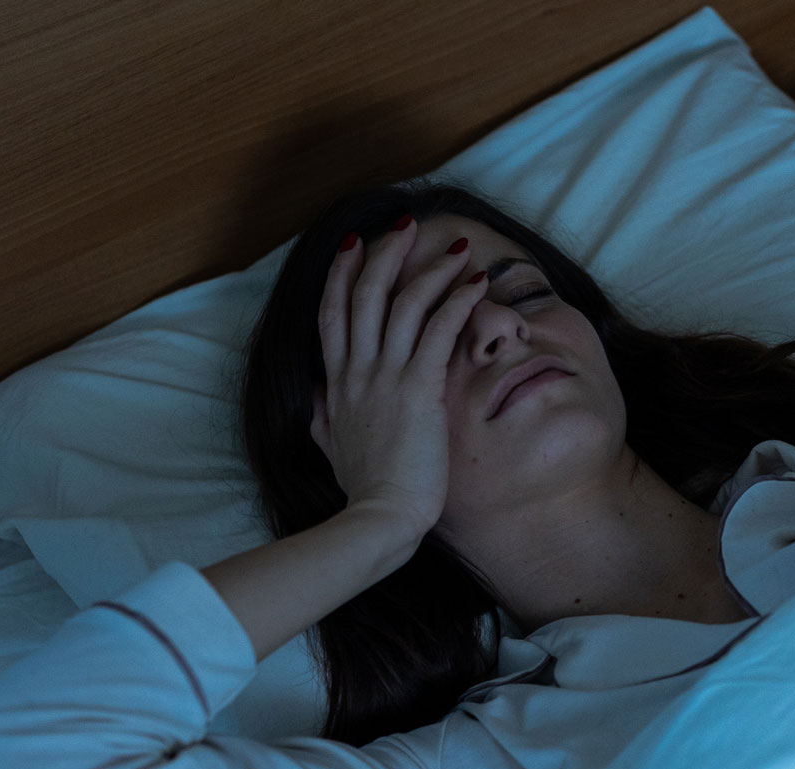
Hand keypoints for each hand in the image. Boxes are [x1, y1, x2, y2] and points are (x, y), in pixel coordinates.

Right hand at [308, 216, 489, 534]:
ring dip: (430, 268)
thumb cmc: (364, 490)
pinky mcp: (418, 390)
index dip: (343, 274)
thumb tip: (317, 396)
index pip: (333, 313)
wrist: (378, 519)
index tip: (355, 245)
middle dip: (386, 253)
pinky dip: (459, 301)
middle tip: (405, 224)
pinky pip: (440, 330)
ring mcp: (386, 377)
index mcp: (338, 383)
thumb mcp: (331, 447)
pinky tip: (477, 284)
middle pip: (366, 294)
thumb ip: (324, 416)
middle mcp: (358, 371)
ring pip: (405, 303)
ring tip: (455, 247)